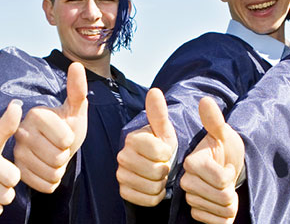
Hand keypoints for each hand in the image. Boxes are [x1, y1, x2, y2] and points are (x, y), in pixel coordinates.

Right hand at [13, 62, 87, 192]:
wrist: (57, 146)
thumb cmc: (68, 125)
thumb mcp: (76, 109)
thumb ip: (77, 89)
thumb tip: (76, 64)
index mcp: (36, 115)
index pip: (64, 139)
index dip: (70, 140)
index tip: (65, 134)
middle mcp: (20, 132)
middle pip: (57, 157)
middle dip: (65, 155)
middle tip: (60, 148)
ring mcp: (16, 153)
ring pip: (51, 172)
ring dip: (59, 168)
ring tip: (55, 157)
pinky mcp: (16, 172)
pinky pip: (44, 184)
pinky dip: (52, 180)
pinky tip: (48, 168)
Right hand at [117, 88, 176, 205]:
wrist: (156, 167)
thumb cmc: (163, 146)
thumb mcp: (165, 130)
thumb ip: (159, 113)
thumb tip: (154, 90)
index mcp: (133, 138)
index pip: (159, 152)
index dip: (168, 153)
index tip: (166, 150)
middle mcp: (122, 156)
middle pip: (155, 171)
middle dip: (165, 170)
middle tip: (163, 164)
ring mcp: (121, 175)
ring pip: (152, 186)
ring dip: (161, 183)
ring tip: (159, 174)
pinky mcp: (123, 192)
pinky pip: (147, 199)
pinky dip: (156, 196)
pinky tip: (154, 185)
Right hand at [180, 97, 243, 223]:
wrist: (227, 169)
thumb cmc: (225, 150)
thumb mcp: (224, 134)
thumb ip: (214, 121)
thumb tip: (205, 100)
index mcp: (190, 162)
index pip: (217, 177)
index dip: (228, 173)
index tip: (228, 164)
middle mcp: (184, 181)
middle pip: (219, 195)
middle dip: (230, 188)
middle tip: (228, 178)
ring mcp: (188, 198)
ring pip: (218, 208)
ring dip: (229, 202)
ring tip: (227, 190)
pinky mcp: (195, 213)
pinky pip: (215, 221)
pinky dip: (223, 215)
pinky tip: (221, 205)